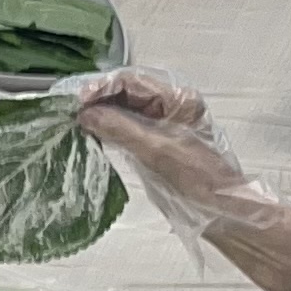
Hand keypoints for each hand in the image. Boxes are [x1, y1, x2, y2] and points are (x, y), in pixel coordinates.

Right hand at [71, 70, 290, 290]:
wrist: (220, 210)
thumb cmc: (199, 179)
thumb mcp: (157, 150)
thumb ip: (121, 128)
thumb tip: (87, 115)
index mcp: (178, 98)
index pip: (132, 81)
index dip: (102, 87)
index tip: (78, 101)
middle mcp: (170, 105)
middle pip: (125, 92)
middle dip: (97, 99)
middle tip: (70, 110)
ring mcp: (161, 123)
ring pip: (122, 109)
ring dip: (99, 113)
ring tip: (76, 121)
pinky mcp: (153, 142)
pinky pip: (124, 127)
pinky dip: (107, 128)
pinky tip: (91, 133)